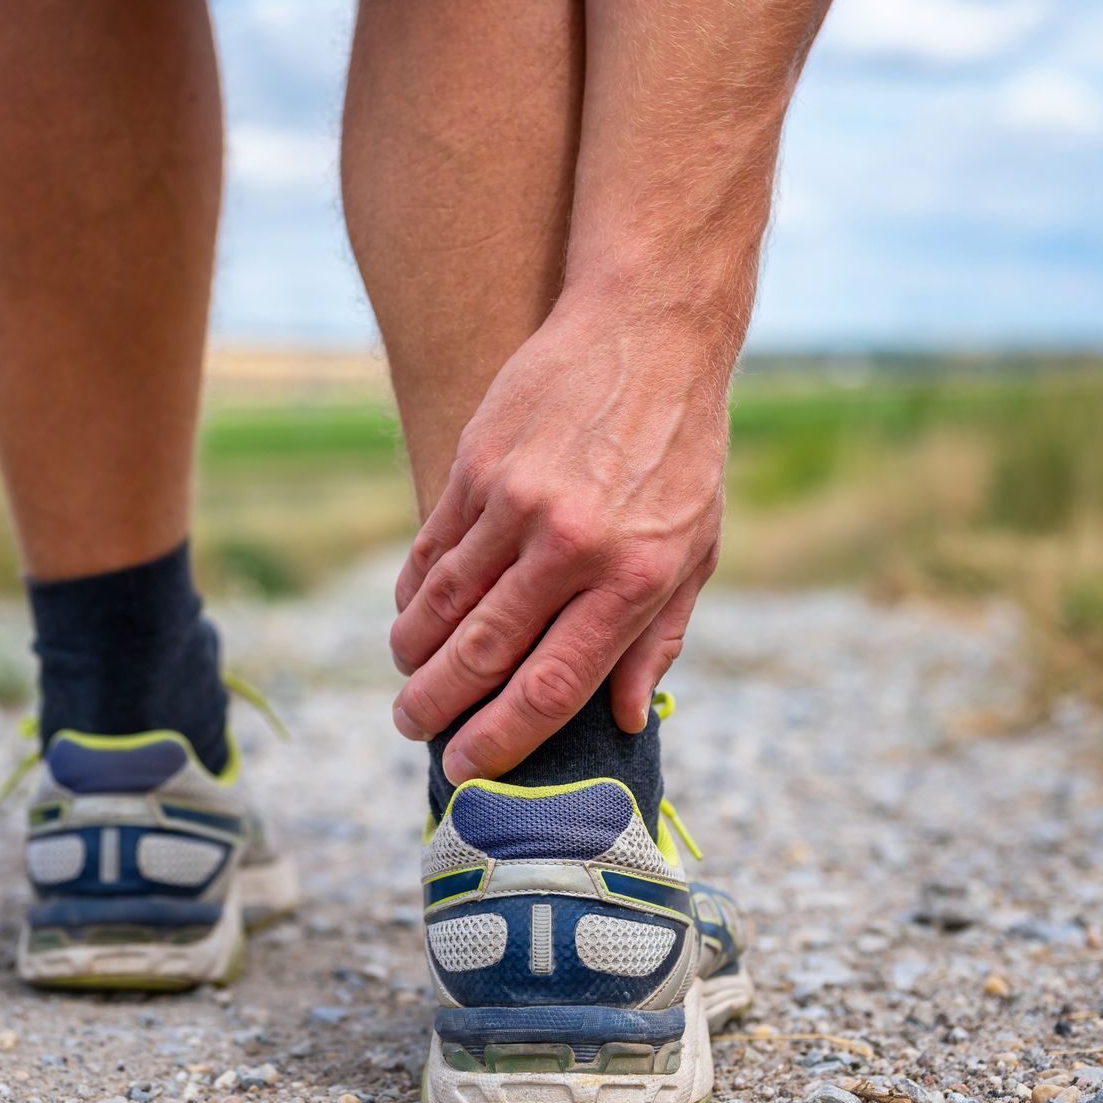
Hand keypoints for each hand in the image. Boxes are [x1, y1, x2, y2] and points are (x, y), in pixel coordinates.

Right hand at [389, 295, 730, 785]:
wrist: (649, 332)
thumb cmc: (682, 453)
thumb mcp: (697, 550)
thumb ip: (656, 637)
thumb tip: (621, 718)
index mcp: (632, 581)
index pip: (550, 686)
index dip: (500, 740)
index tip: (466, 770)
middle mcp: (572, 547)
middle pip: (483, 654)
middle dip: (437, 707)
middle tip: (413, 730)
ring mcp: (518, 502)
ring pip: (444, 603)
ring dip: (414, 654)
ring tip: (406, 681)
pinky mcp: (479, 464)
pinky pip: (433, 546)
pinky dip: (414, 591)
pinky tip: (409, 615)